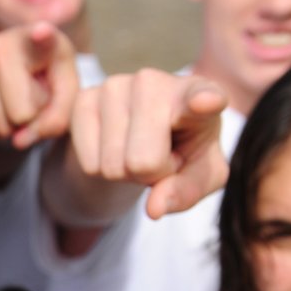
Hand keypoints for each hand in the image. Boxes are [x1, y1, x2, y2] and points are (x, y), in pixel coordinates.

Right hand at [0, 21, 78, 149]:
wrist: (24, 67)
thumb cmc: (50, 76)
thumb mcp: (67, 94)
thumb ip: (56, 119)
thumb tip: (18, 141)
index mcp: (38, 38)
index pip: (43, 37)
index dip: (43, 36)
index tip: (43, 32)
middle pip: (21, 113)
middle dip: (32, 116)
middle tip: (34, 95)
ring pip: (1, 125)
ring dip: (15, 122)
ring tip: (20, 97)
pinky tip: (4, 102)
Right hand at [68, 69, 229, 219]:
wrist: (141, 133)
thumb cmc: (181, 151)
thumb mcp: (198, 176)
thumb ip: (187, 192)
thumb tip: (154, 208)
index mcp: (198, 94)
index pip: (202, 97)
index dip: (204, 101)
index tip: (207, 102)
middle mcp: (154, 82)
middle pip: (145, 161)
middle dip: (149, 174)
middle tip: (157, 157)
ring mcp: (114, 86)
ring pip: (113, 165)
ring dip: (124, 172)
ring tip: (135, 150)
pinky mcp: (83, 99)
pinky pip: (89, 164)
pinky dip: (99, 168)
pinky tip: (113, 147)